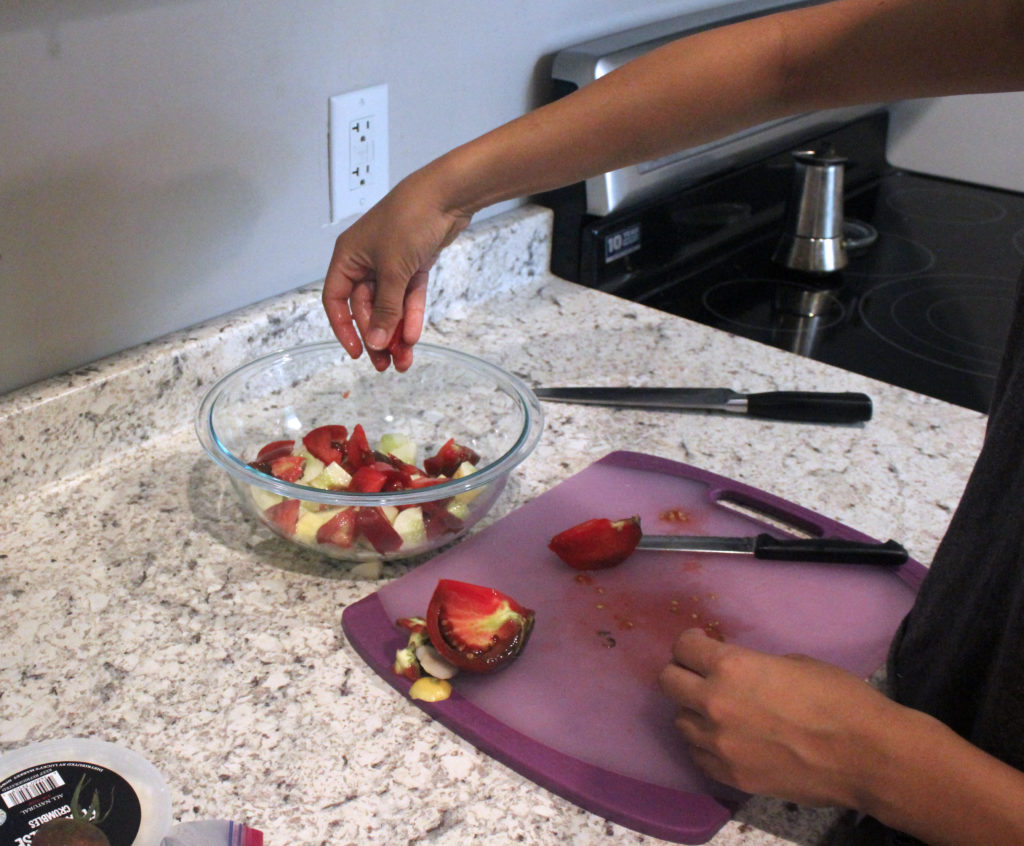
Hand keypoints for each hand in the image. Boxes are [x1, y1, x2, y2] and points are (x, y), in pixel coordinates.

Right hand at [322, 167, 471, 370]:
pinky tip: (414, 338)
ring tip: (403, 361)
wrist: (447, 196)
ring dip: (396, 333)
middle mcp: (365, 261)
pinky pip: (408, 297)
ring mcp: (390, 263)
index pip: (336, 300)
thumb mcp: (393, 270)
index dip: (344, 328)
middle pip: (366, 308)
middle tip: (386, 364)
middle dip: (377, 336)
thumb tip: (376, 342)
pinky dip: (411, 315)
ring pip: (389, 306)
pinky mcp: (412, 264)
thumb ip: (384, 309)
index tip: (357, 352)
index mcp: (348, 257)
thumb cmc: (410, 221)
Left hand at [658, 628, 897, 806]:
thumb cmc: (838, 698)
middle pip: (668, 682)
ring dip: (693, 711)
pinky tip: (726, 739)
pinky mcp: (731, 775)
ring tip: (716, 710)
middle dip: (682, 672)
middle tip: (699, 673)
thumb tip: (738, 673)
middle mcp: (714, 703)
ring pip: (680, 721)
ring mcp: (719, 744)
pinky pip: (698, 754)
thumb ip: (752, 667)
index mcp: (731, 667)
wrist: (865, 756)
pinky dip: (705, 744)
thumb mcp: (791, 663)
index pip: (683, 648)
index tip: (700, 644)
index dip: (691, 643)